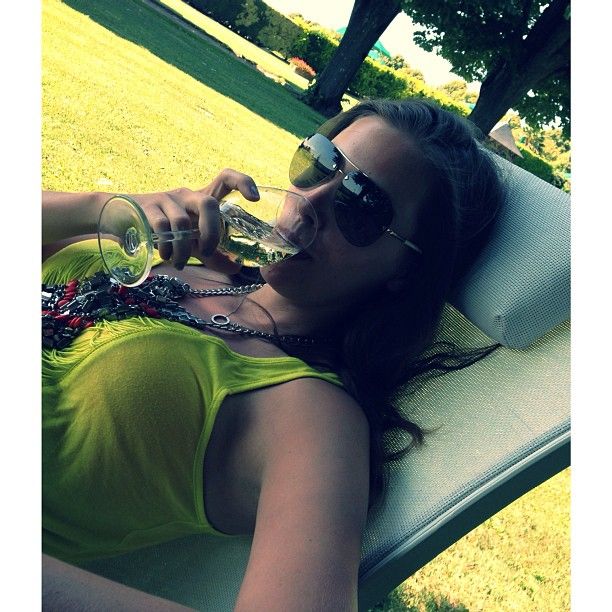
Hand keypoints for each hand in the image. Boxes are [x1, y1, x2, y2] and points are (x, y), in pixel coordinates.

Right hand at [133, 169, 259, 272]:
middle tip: (209, 252)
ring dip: (184, 249)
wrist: (118, 218)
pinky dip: (167, 247)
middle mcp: (187, 195)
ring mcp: (166, 199)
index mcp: (201, 200)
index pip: (225, 179)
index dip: (243, 182)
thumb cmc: (163, 230)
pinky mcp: (146, 207)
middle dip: (212, 231)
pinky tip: (165, 256)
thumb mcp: (191, 242)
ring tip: (179, 262)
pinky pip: (162, 227)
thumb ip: (213, 254)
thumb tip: (236, 267)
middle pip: (208, 203)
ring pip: (183, 222)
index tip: (254, 199)